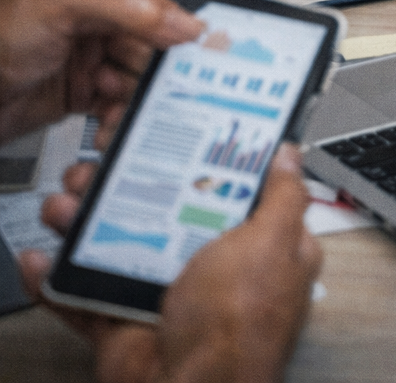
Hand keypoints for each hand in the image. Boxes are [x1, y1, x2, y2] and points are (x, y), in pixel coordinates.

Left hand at [0, 0, 200, 142]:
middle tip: (167, 89)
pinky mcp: (78, 94)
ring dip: (137, 97)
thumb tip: (178, 18)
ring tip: (127, 110)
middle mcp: (91, 21)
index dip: (173, 24)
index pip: (147, 2)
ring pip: (134, 77)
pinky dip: (119, 117)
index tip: (198, 46)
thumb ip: (123, 6)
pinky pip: (115, 105)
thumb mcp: (61, 6)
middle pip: (146, 43)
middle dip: (155, 68)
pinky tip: (111, 124)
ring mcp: (85, 59)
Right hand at [20, 144, 320, 382]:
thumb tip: (288, 156)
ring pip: (120, 245)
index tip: (174, 133)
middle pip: (166, 210)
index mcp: (258, 248)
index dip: (207, 161)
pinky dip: (59, 279)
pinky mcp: (126, 323)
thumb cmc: (238, 325)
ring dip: (84, 224)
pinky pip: (86, 296)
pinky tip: (44, 258)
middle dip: (128, 185)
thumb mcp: (271, 245)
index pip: (237, 190)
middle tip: (99, 167)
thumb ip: (282, 199)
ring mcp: (166, 296)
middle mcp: (213, 269)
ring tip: (64, 205)